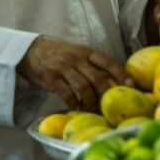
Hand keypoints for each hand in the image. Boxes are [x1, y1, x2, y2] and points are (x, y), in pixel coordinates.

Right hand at [17, 36, 132, 111]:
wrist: (29, 50)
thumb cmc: (56, 53)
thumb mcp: (75, 52)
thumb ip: (89, 63)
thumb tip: (109, 78)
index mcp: (85, 52)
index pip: (107, 61)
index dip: (120, 73)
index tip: (131, 84)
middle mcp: (76, 59)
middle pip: (97, 77)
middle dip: (106, 92)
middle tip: (110, 104)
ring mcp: (64, 68)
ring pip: (84, 87)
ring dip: (90, 101)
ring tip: (92, 108)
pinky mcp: (52, 78)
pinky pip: (66, 94)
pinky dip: (73, 103)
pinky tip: (75, 107)